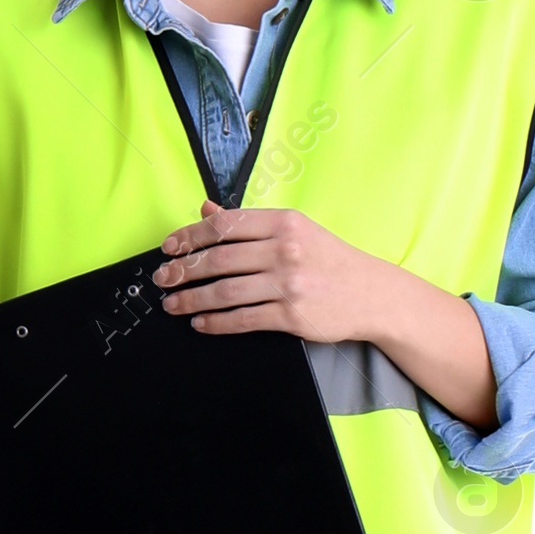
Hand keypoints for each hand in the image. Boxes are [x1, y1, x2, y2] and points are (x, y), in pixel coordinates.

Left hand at [154, 202, 380, 341]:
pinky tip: (200, 322)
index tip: (169, 247)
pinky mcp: (292, 316)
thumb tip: (206, 211)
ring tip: (173, 303)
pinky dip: (216, 322)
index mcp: (283, 223)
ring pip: (225, 291)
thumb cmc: (331, 260)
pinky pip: (243, 319)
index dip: (190, 236)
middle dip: (183, 270)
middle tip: (162, 278)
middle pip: (219, 259)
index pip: (225, 226)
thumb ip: (249, 223)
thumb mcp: (295, 231)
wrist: (372, 294)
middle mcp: (285, 250)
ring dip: (192, 298)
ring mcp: (288, 284)